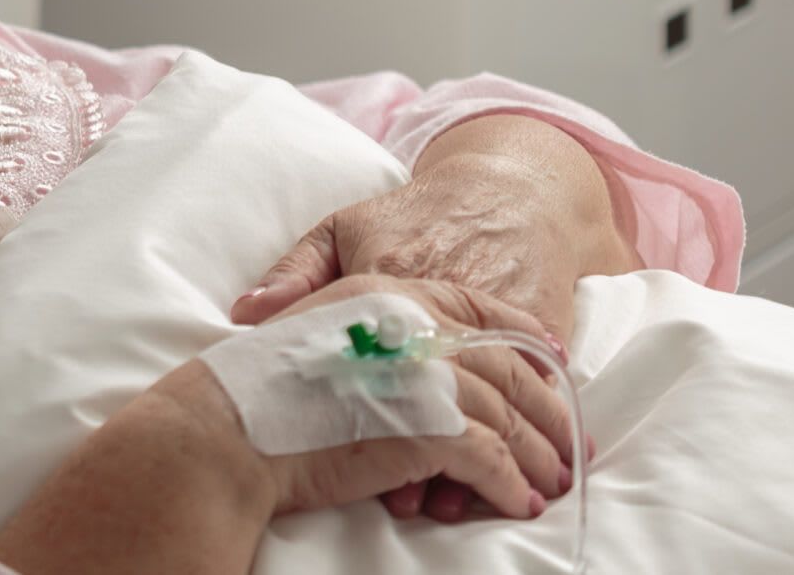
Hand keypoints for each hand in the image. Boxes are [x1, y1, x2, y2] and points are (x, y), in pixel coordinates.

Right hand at [0, 274, 574, 574]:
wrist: (226, 423)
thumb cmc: (256, 380)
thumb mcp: (308, 320)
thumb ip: (357, 320)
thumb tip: (400, 343)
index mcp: (390, 292)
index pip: (481, 308)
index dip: (526, 339)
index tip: (553, 368)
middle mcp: (417, 326)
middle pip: (508, 368)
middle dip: (547, 411)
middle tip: (567, 444)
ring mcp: (427, 375)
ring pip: (508, 417)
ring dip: (537, 456)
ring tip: (550, 483)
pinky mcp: (430, 427)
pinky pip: (492, 460)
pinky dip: (510, 484)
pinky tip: (516, 500)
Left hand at [232, 118, 628, 524]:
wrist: (504, 190)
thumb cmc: (411, 216)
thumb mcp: (343, 229)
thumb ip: (294, 272)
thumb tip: (247, 313)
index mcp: (393, 282)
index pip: (379, 359)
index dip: (375, 414)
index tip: (363, 455)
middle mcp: (449, 302)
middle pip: (442, 386)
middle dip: (434, 448)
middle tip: (419, 499)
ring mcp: (503, 316)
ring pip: (498, 395)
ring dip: (491, 449)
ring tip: (470, 498)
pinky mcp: (546, 325)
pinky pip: (540, 385)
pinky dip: (531, 424)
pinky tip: (520, 463)